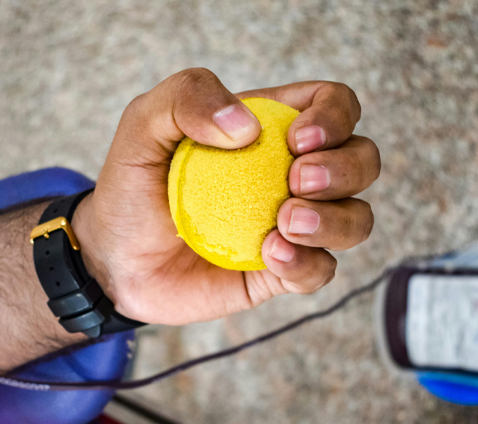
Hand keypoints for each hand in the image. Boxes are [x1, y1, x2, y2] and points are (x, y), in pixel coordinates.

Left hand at [72, 69, 379, 325]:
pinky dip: (306, 263)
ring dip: (336, 220)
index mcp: (271, 128)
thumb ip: (186, 97)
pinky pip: (321, 271)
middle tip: (296, 181)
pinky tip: (269, 255)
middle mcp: (292, 174)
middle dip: (345, 168)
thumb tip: (247, 127)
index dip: (334, 116)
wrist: (114, 258)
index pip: (335, 105)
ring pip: (357, 219)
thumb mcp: (144, 124)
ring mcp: (292, 226)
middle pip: (363, 160)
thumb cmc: (132, 185)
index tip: (296, 139)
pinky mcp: (281, 272)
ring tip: (284, 223)